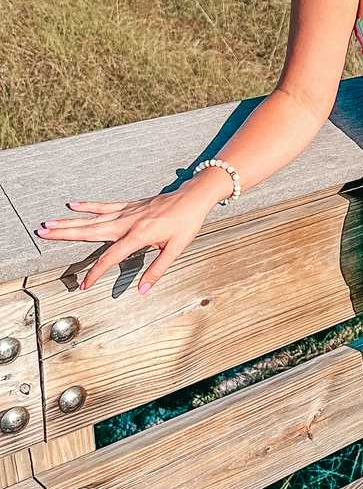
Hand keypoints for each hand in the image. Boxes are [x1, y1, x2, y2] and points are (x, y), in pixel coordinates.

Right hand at [34, 176, 223, 292]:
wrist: (193, 198)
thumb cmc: (186, 224)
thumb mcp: (176, 249)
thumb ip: (157, 270)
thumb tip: (142, 290)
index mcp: (138, 235)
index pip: (110, 256)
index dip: (96, 272)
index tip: (83, 286)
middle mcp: (128, 222)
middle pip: (91, 230)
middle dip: (65, 234)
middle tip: (43, 234)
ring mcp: (127, 212)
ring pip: (93, 218)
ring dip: (69, 221)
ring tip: (48, 224)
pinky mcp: (130, 206)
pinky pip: (105, 205)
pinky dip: (88, 206)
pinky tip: (72, 205)